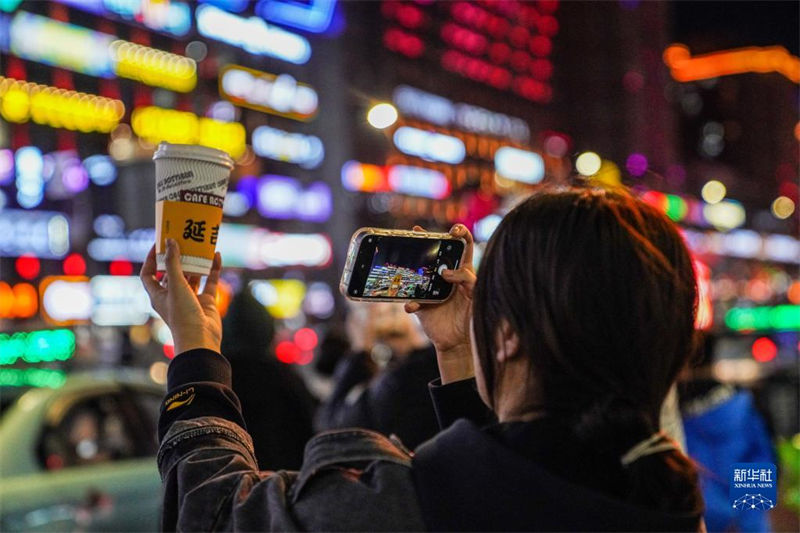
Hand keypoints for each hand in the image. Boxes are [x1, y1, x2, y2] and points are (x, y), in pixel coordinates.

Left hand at [140, 239, 222, 354]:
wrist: (200, 338)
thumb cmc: (182, 315)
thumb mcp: (175, 285)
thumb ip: (173, 263)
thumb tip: (170, 242)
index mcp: (158, 295)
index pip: (148, 274)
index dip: (150, 259)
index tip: (158, 244)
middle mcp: (172, 296)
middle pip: (171, 273)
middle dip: (176, 258)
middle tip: (181, 241)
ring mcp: (190, 298)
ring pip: (192, 276)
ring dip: (194, 262)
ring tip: (198, 246)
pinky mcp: (206, 301)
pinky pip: (209, 281)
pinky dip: (212, 268)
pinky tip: (216, 256)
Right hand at [405, 224, 476, 382]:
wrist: (458, 342)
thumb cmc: (472, 318)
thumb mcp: (477, 297)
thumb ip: (468, 281)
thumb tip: (447, 272)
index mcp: (463, 272)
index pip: (464, 247)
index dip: (460, 234)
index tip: (454, 230)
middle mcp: (446, 277)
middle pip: (436, 253)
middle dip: (426, 239)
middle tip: (417, 230)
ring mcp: (431, 289)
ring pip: (418, 271)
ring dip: (410, 263)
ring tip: (403, 253)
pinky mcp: (421, 305)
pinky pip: (411, 300)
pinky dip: (410, 303)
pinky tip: (413, 306)